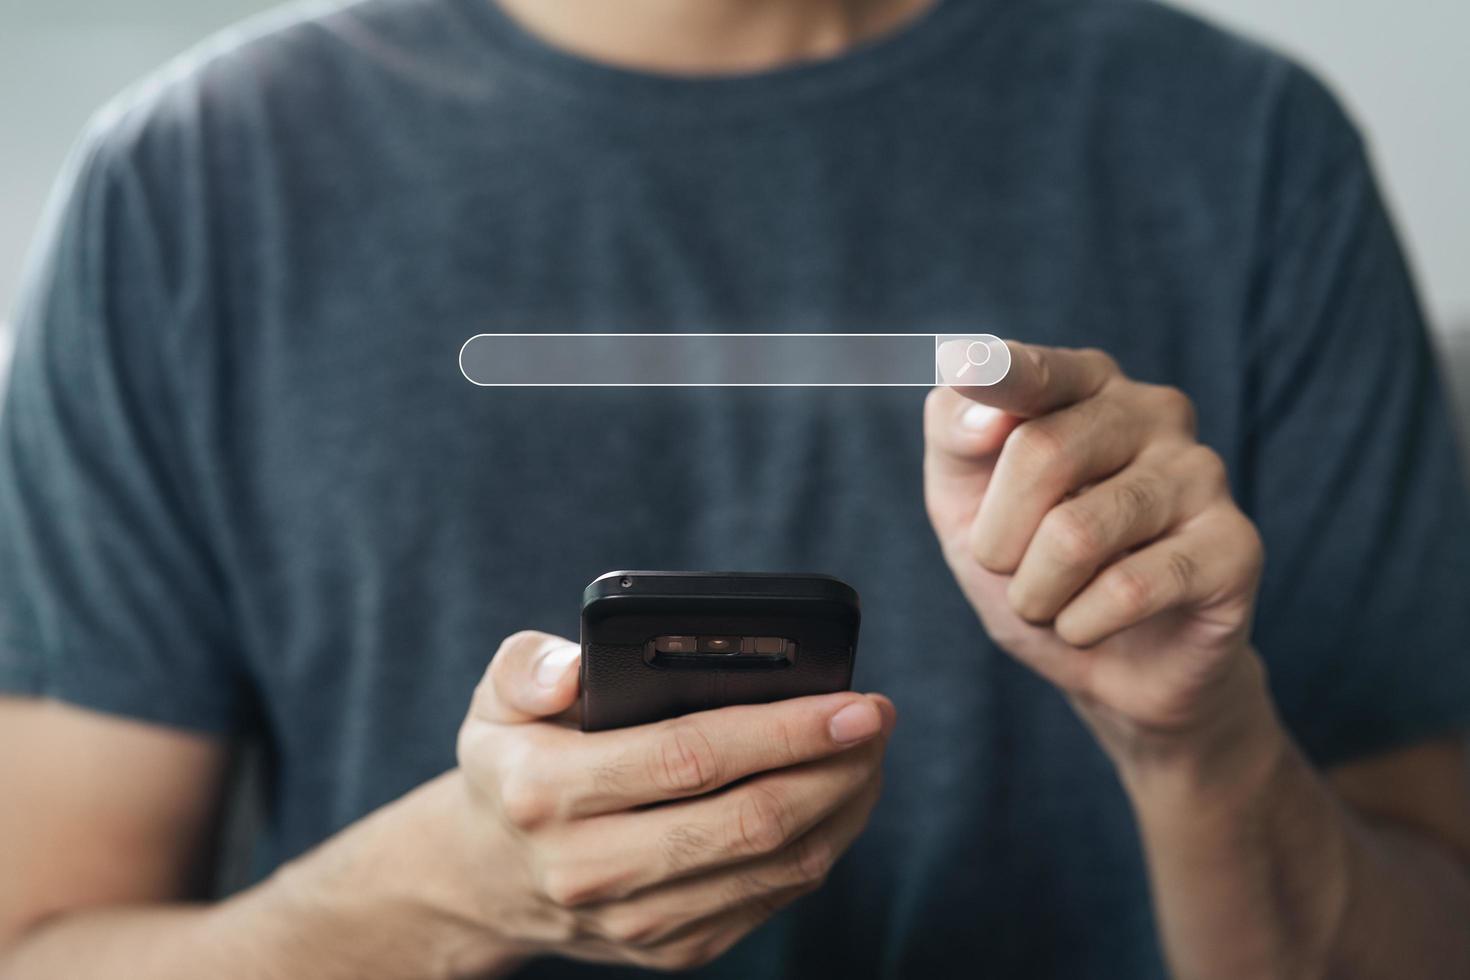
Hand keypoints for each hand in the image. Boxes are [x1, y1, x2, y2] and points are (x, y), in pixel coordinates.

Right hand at [421, 631, 894, 972]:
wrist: (490, 876)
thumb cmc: (515, 761)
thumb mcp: (495, 699)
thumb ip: (527, 666)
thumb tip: (575, 665)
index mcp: (547, 793)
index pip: (689, 758)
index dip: (782, 731)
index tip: (851, 702)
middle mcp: (590, 869)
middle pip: (749, 822)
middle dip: (833, 767)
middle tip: (876, 718)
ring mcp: (636, 921)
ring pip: (774, 868)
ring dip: (841, 806)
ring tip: (869, 751)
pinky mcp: (673, 949)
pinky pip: (771, 899)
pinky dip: (821, 845)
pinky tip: (837, 797)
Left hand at [923, 342, 1267, 775]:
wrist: (1115, 668)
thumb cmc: (1035, 566)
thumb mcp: (965, 503)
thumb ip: (955, 437)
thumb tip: (981, 410)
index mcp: (1085, 383)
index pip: (1034, 370)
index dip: (998, 375)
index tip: (963, 367)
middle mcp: (1154, 410)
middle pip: (1040, 453)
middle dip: (997, 539)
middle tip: (1010, 570)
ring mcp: (1202, 473)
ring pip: (1075, 533)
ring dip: (1036, 592)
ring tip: (1052, 601)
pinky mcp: (1235, 545)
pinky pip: (1127, 589)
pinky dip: (1083, 624)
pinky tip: (1095, 624)